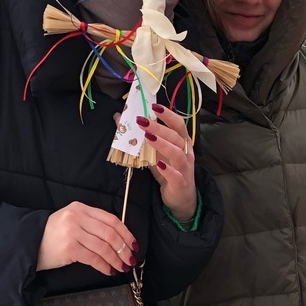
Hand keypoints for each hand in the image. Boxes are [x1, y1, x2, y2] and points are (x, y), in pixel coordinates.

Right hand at [37, 201, 137, 274]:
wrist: (29, 243)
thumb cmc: (54, 235)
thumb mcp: (72, 221)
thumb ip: (92, 224)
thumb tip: (119, 239)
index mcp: (81, 208)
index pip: (111, 219)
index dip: (126, 233)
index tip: (134, 244)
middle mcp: (77, 218)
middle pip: (110, 233)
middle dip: (123, 249)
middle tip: (130, 259)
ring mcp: (72, 232)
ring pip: (103, 247)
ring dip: (116, 260)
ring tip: (121, 267)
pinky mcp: (69, 248)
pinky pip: (93, 258)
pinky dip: (104, 266)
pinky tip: (109, 270)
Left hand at [138, 106, 197, 221]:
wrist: (181, 198)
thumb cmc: (169, 172)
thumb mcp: (156, 153)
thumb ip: (143, 139)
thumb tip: (120, 120)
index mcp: (182, 143)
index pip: (178, 124)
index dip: (168, 115)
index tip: (154, 106)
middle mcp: (186, 153)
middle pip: (176, 136)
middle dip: (160, 127)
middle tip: (143, 121)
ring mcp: (184, 168)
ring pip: (177, 154)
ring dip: (163, 144)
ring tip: (148, 137)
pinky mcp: (180, 184)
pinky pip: (176, 175)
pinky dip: (167, 169)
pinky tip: (158, 164)